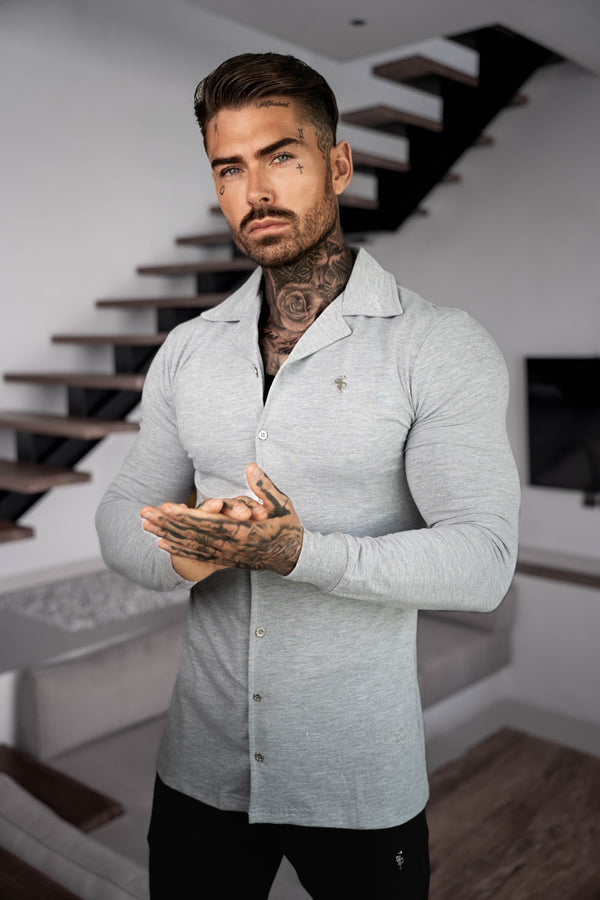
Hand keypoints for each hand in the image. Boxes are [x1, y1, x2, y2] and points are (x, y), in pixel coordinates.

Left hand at [139, 463, 302, 575]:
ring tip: (145, 526)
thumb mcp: (281, 503)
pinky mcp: (225, 560)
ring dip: (167, 535)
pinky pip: (198, 556)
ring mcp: (226, 555)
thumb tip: (250, 466)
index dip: (184, 516)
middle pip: (192, 535)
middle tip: (144, 514)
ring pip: (191, 545)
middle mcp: (229, 545)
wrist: (293, 556)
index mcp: (241, 531)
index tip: (165, 507)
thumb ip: (263, 486)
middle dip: (166, 524)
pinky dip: (179, 550)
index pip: (206, 523)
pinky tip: (161, 544)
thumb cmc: (287, 525)